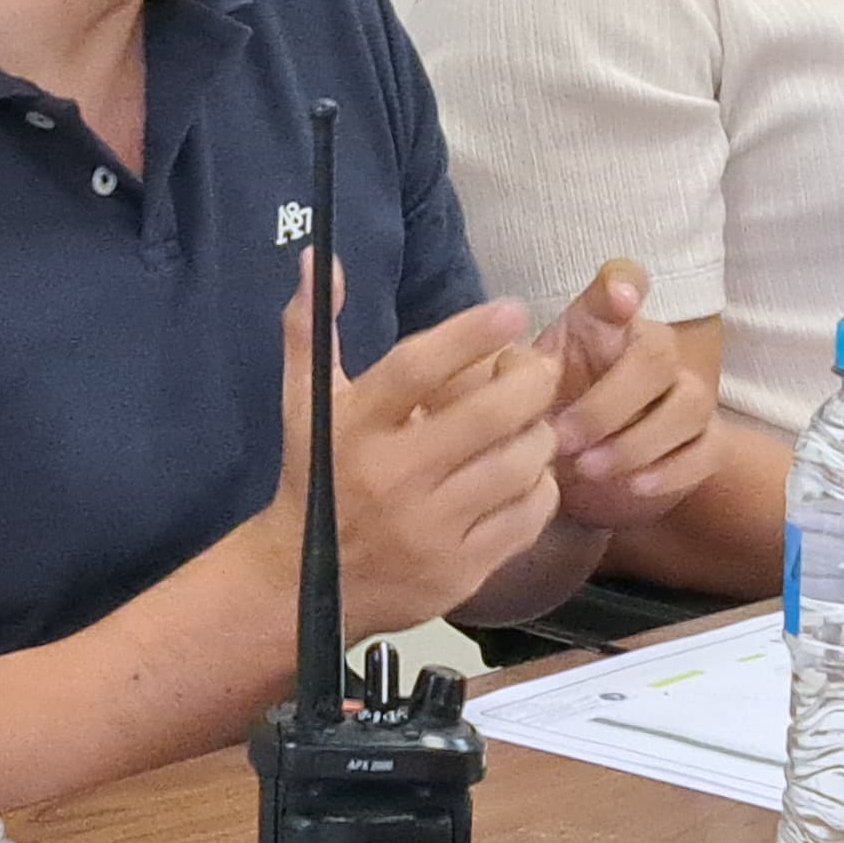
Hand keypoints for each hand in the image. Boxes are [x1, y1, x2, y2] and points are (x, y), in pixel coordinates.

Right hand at [267, 260, 560, 640]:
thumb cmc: (313, 479)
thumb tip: (319, 256)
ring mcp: (429, 529)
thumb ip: (312, 329)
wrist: (303, 586)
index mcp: (354, 429)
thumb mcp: (302, 404)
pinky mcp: (459, 571)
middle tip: (538, 369)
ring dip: (539, 434)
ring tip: (532, 422)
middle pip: (487, 416)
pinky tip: (528, 474)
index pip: (415, 369)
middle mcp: (392, 477)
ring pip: (519, 465)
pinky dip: (541, 487)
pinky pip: (528, 517)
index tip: (511, 309)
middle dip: (529, 382)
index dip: (469, 333)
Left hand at [539, 259, 722, 531]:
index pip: (624, 281)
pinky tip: (633, 485)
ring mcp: (685, 394)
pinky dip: (674, 471)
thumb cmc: (548, 412)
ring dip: (639, 441)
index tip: (618, 301)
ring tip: (590, 469)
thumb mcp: (519, 390)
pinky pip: (708, 450)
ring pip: (691, 403)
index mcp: (602, 324)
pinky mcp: (704, 442)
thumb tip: (515, 366)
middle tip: (565, 440)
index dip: (625, 285)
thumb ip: (514, 372)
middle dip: (610, 403)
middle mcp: (652, 349)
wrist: (580, 471)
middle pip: (658, 355)